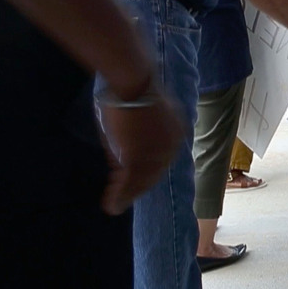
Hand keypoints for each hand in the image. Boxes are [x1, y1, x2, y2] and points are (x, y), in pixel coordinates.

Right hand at [98, 92, 181, 214]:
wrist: (133, 82)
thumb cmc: (133, 88)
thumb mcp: (142, 109)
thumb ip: (140, 130)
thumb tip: (131, 145)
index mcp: (175, 131)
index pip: (161, 157)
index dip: (146, 170)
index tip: (133, 179)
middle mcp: (170, 146)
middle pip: (153, 173)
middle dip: (136, 187)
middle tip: (122, 198)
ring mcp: (155, 154)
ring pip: (141, 181)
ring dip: (126, 195)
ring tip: (114, 206)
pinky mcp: (139, 158)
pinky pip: (129, 182)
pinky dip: (119, 195)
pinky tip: (111, 204)